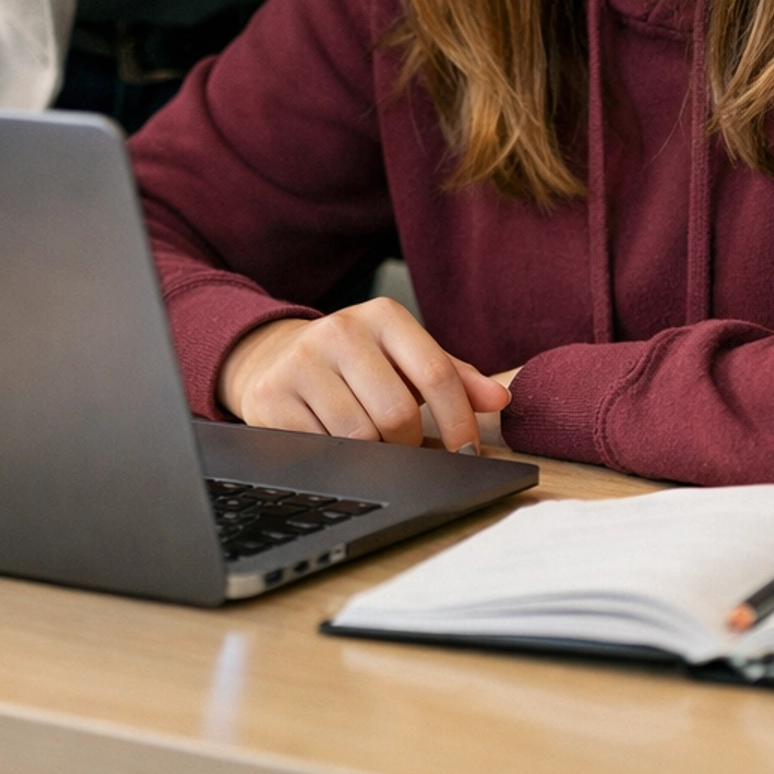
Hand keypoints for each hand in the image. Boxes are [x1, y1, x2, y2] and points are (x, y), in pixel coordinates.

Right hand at [217, 299, 510, 452]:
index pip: (437, 373)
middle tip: (403, 447)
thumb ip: (455, 377)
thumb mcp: (403, 359)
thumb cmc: (357, 364)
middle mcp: (340, 329)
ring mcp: (302, 361)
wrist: (273, 357)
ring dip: (373, 455)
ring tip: (369, 442)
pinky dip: (335, 457)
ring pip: (359, 436)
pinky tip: (331, 441)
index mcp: (383, 316)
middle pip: (397, 414)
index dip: (459, 422)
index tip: (467, 452)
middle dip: (409, 445)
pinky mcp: (272, 395)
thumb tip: (501, 398)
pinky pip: (320, 448)